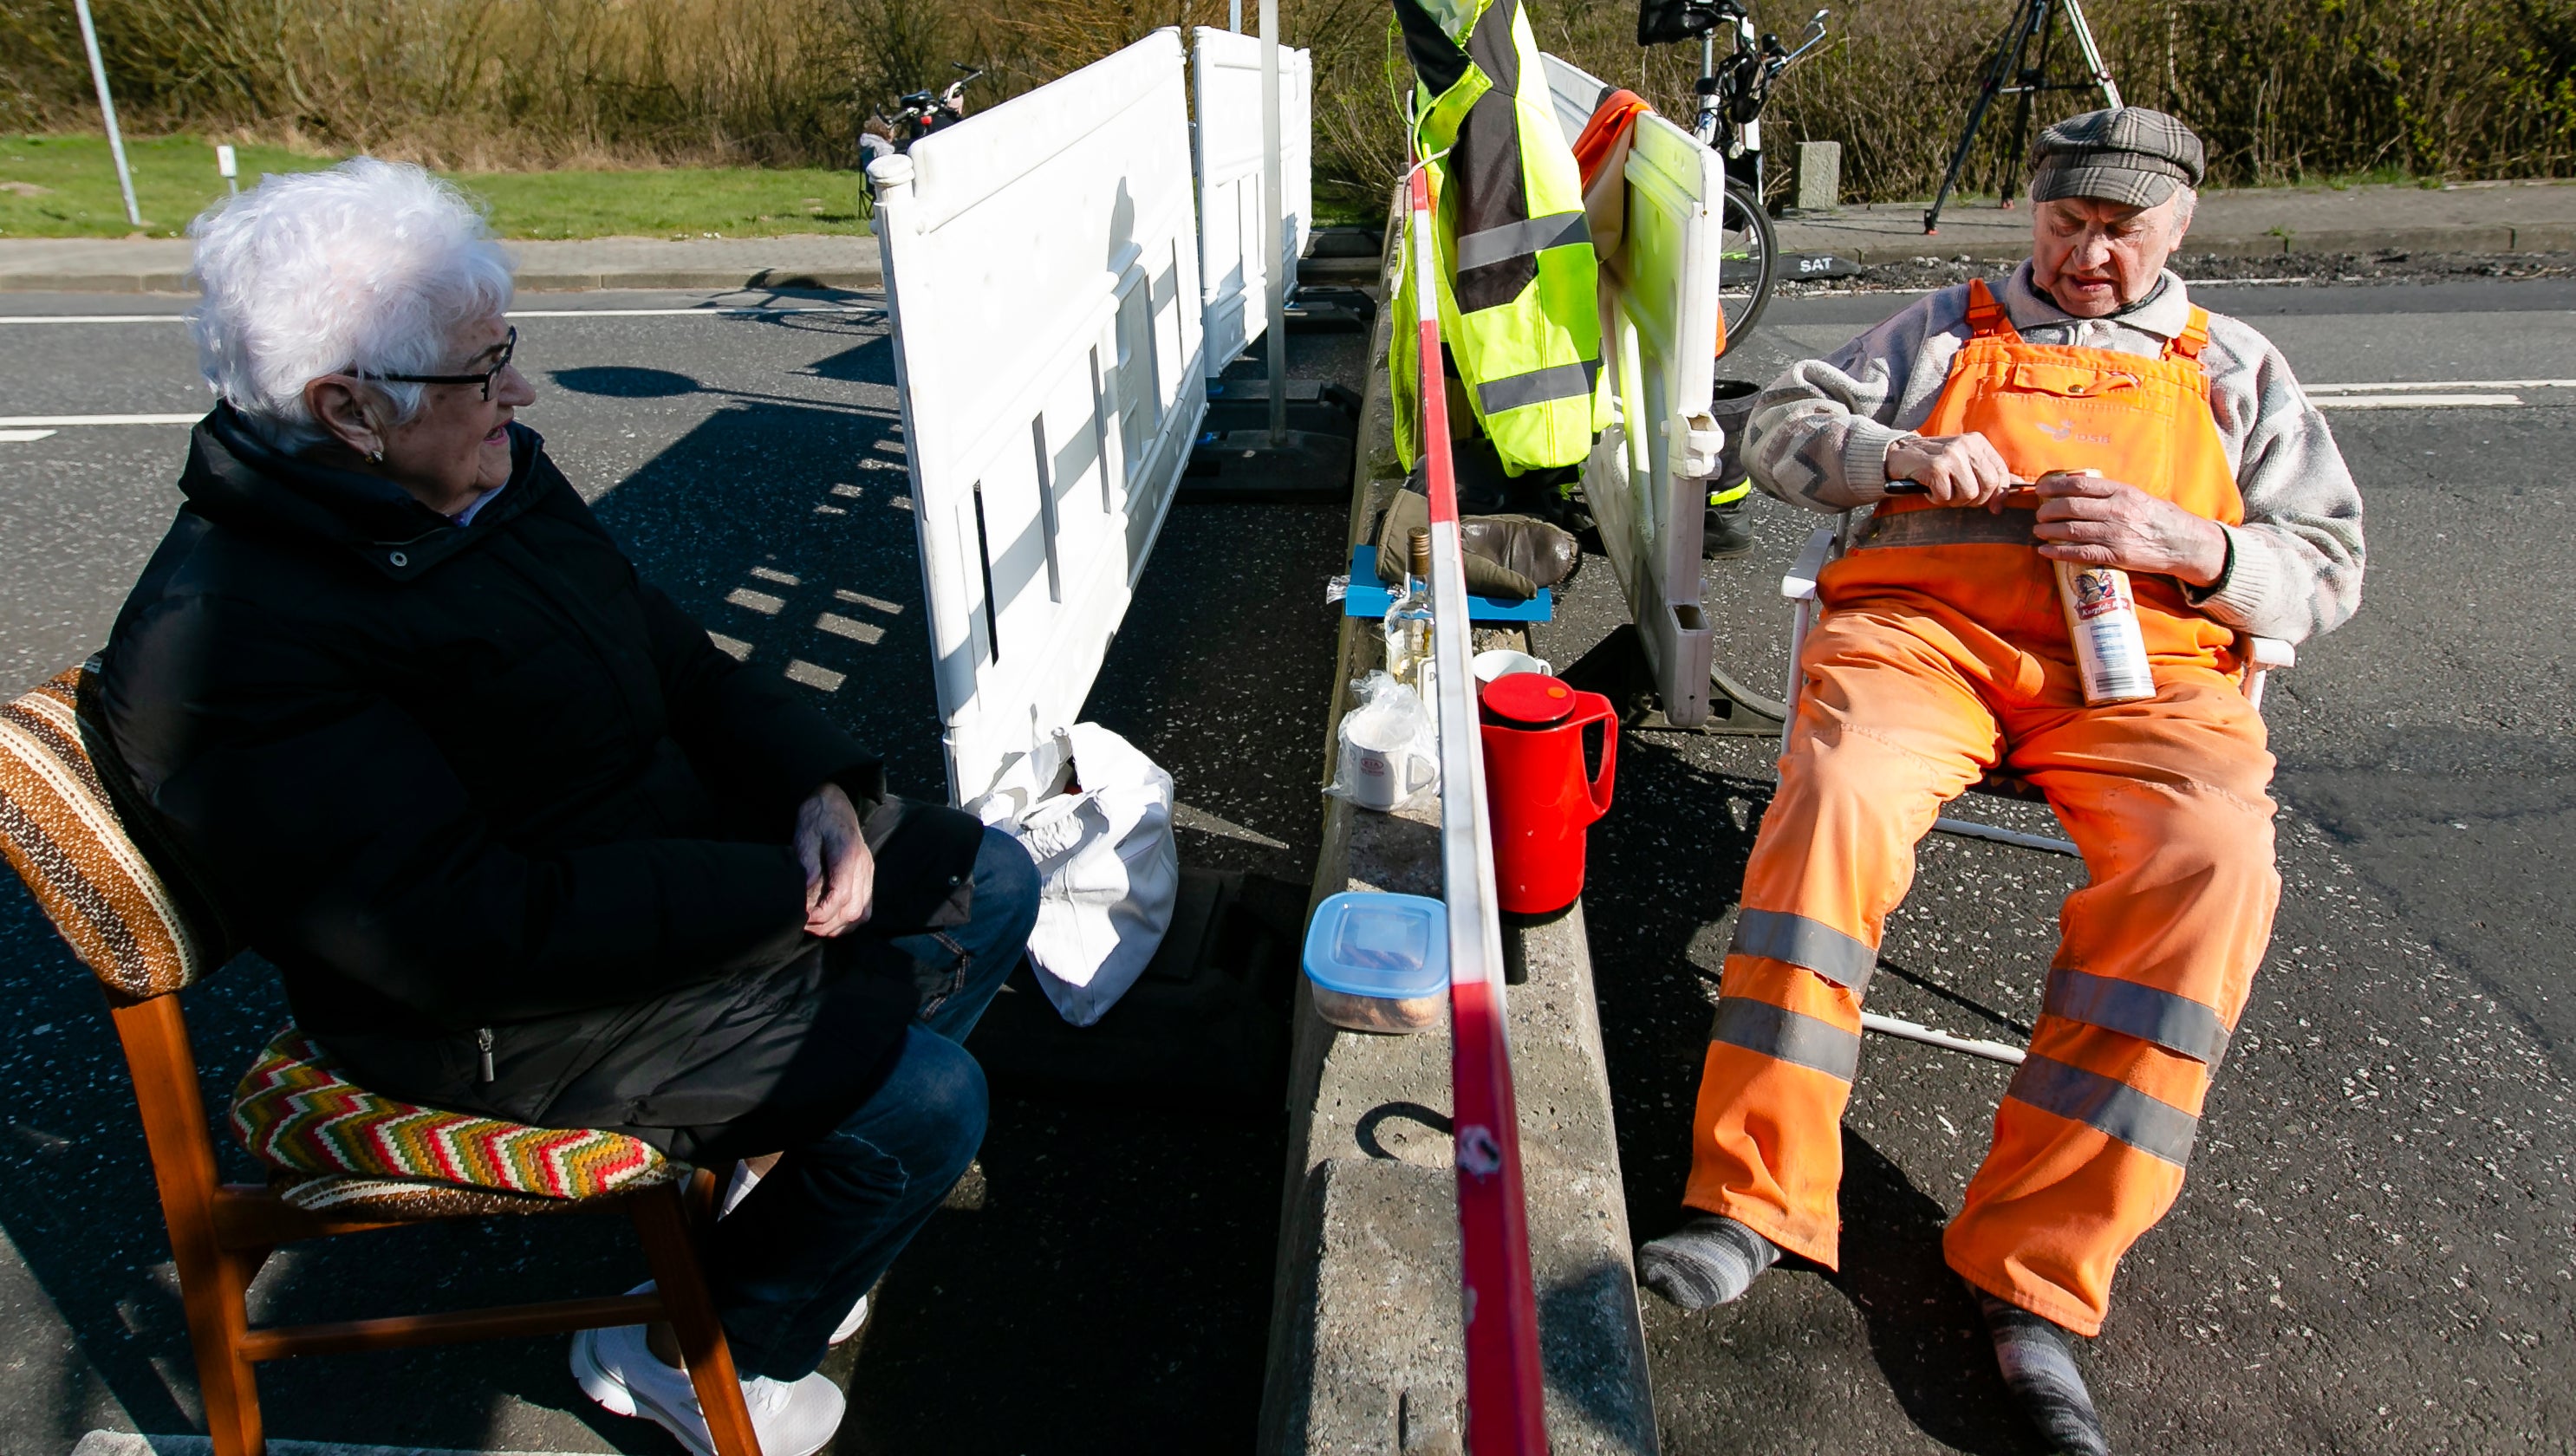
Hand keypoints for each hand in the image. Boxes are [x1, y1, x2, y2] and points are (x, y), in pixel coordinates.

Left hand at [793, 783, 874, 936]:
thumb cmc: (818, 816)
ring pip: (861, 913)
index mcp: (849, 855)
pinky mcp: (867, 876)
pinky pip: (865, 907)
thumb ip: (807, 863)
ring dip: (839, 926)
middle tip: (805, 924)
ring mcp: (868, 873)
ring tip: (816, 926)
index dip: (822, 913)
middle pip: (852, 910)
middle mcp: (863, 867)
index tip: (804, 917)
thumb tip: (804, 893)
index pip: (841, 895)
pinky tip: (832, 920)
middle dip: (828, 924)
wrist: (836, 801)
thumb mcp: (806, 834)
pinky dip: (849, 921)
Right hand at [1885, 432, 2019, 507]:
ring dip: (1954, 500)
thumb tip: (2019, 485)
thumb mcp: (1964, 461)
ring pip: (1969, 493)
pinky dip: (1936, 499)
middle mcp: (1966, 444)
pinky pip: (1946, 496)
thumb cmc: (1934, 461)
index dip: (2000, 494)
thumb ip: (1988, 471)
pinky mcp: (1935, 466)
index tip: (1995, 508)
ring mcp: (1951, 454)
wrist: (1898, 455)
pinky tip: (1929, 489)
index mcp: (1978, 442)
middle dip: (1975, 500)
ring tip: (1942, 491)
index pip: (2001, 472)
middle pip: (1988, 485)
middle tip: (1959, 498)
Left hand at [2031, 472, 2229, 585]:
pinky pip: (2080, 553)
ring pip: (2071, 530)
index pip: (2080, 485)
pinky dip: (2058, 552)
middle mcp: (2117, 511)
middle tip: (2039, 513)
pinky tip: (2045, 551)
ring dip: (2049, 530)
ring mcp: (2115, 534)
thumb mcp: (2139, 497)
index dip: (2055, 486)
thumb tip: (2080, 491)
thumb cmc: (2160, 519)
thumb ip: (2112, 495)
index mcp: (2122, 492)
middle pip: (2070, 507)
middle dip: (2048, 509)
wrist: (2185, 543)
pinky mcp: (2116, 555)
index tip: (2040, 489)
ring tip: (2039, 530)